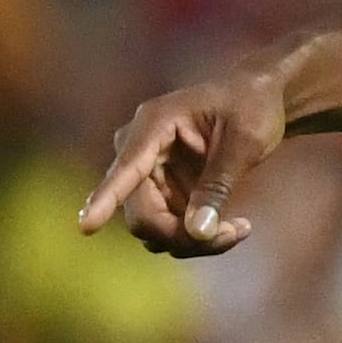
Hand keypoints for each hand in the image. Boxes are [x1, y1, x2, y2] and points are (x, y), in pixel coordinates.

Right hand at [80, 63, 294, 256]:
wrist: (256, 101)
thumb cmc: (252, 108)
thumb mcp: (244, 142)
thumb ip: (218, 185)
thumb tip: (197, 231)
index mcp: (154, 123)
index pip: (126, 168)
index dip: (106, 198)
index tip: (86, 226)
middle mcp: (139, 150)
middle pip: (142, 214)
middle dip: (182, 236)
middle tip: (234, 233)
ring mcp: (147, 175)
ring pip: (153, 230)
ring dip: (193, 242)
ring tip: (238, 229)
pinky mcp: (160, 194)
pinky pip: (168, 232)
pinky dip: (198, 239)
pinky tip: (234, 226)